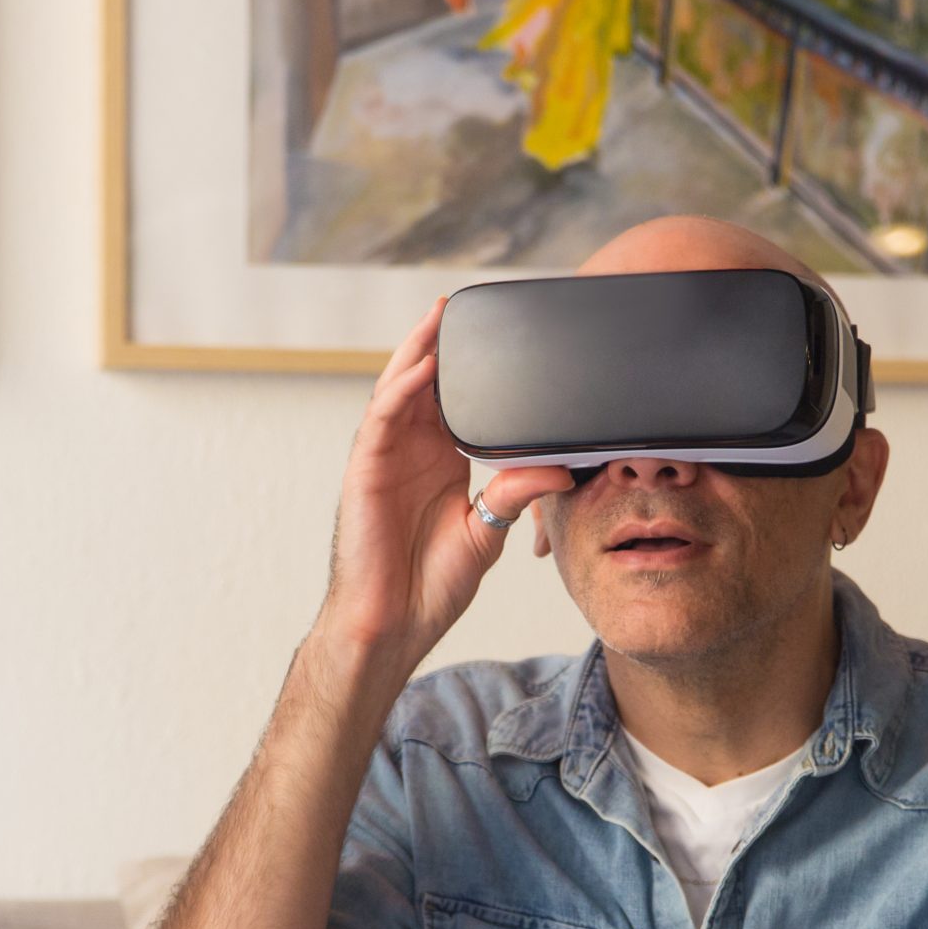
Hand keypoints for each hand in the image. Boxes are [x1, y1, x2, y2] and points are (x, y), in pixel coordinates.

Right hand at [317, 298, 573, 666]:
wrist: (393, 623)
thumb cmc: (429, 586)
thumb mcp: (488, 532)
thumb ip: (517, 494)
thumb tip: (562, 468)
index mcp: (441, 463)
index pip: (455, 401)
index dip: (471, 367)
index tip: (498, 336)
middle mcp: (411, 453)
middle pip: (423, 383)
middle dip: (440, 343)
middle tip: (461, 305)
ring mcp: (385, 458)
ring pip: (398, 389)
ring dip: (418, 350)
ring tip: (440, 317)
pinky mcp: (365, 470)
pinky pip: (382, 417)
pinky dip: (402, 388)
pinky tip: (424, 364)